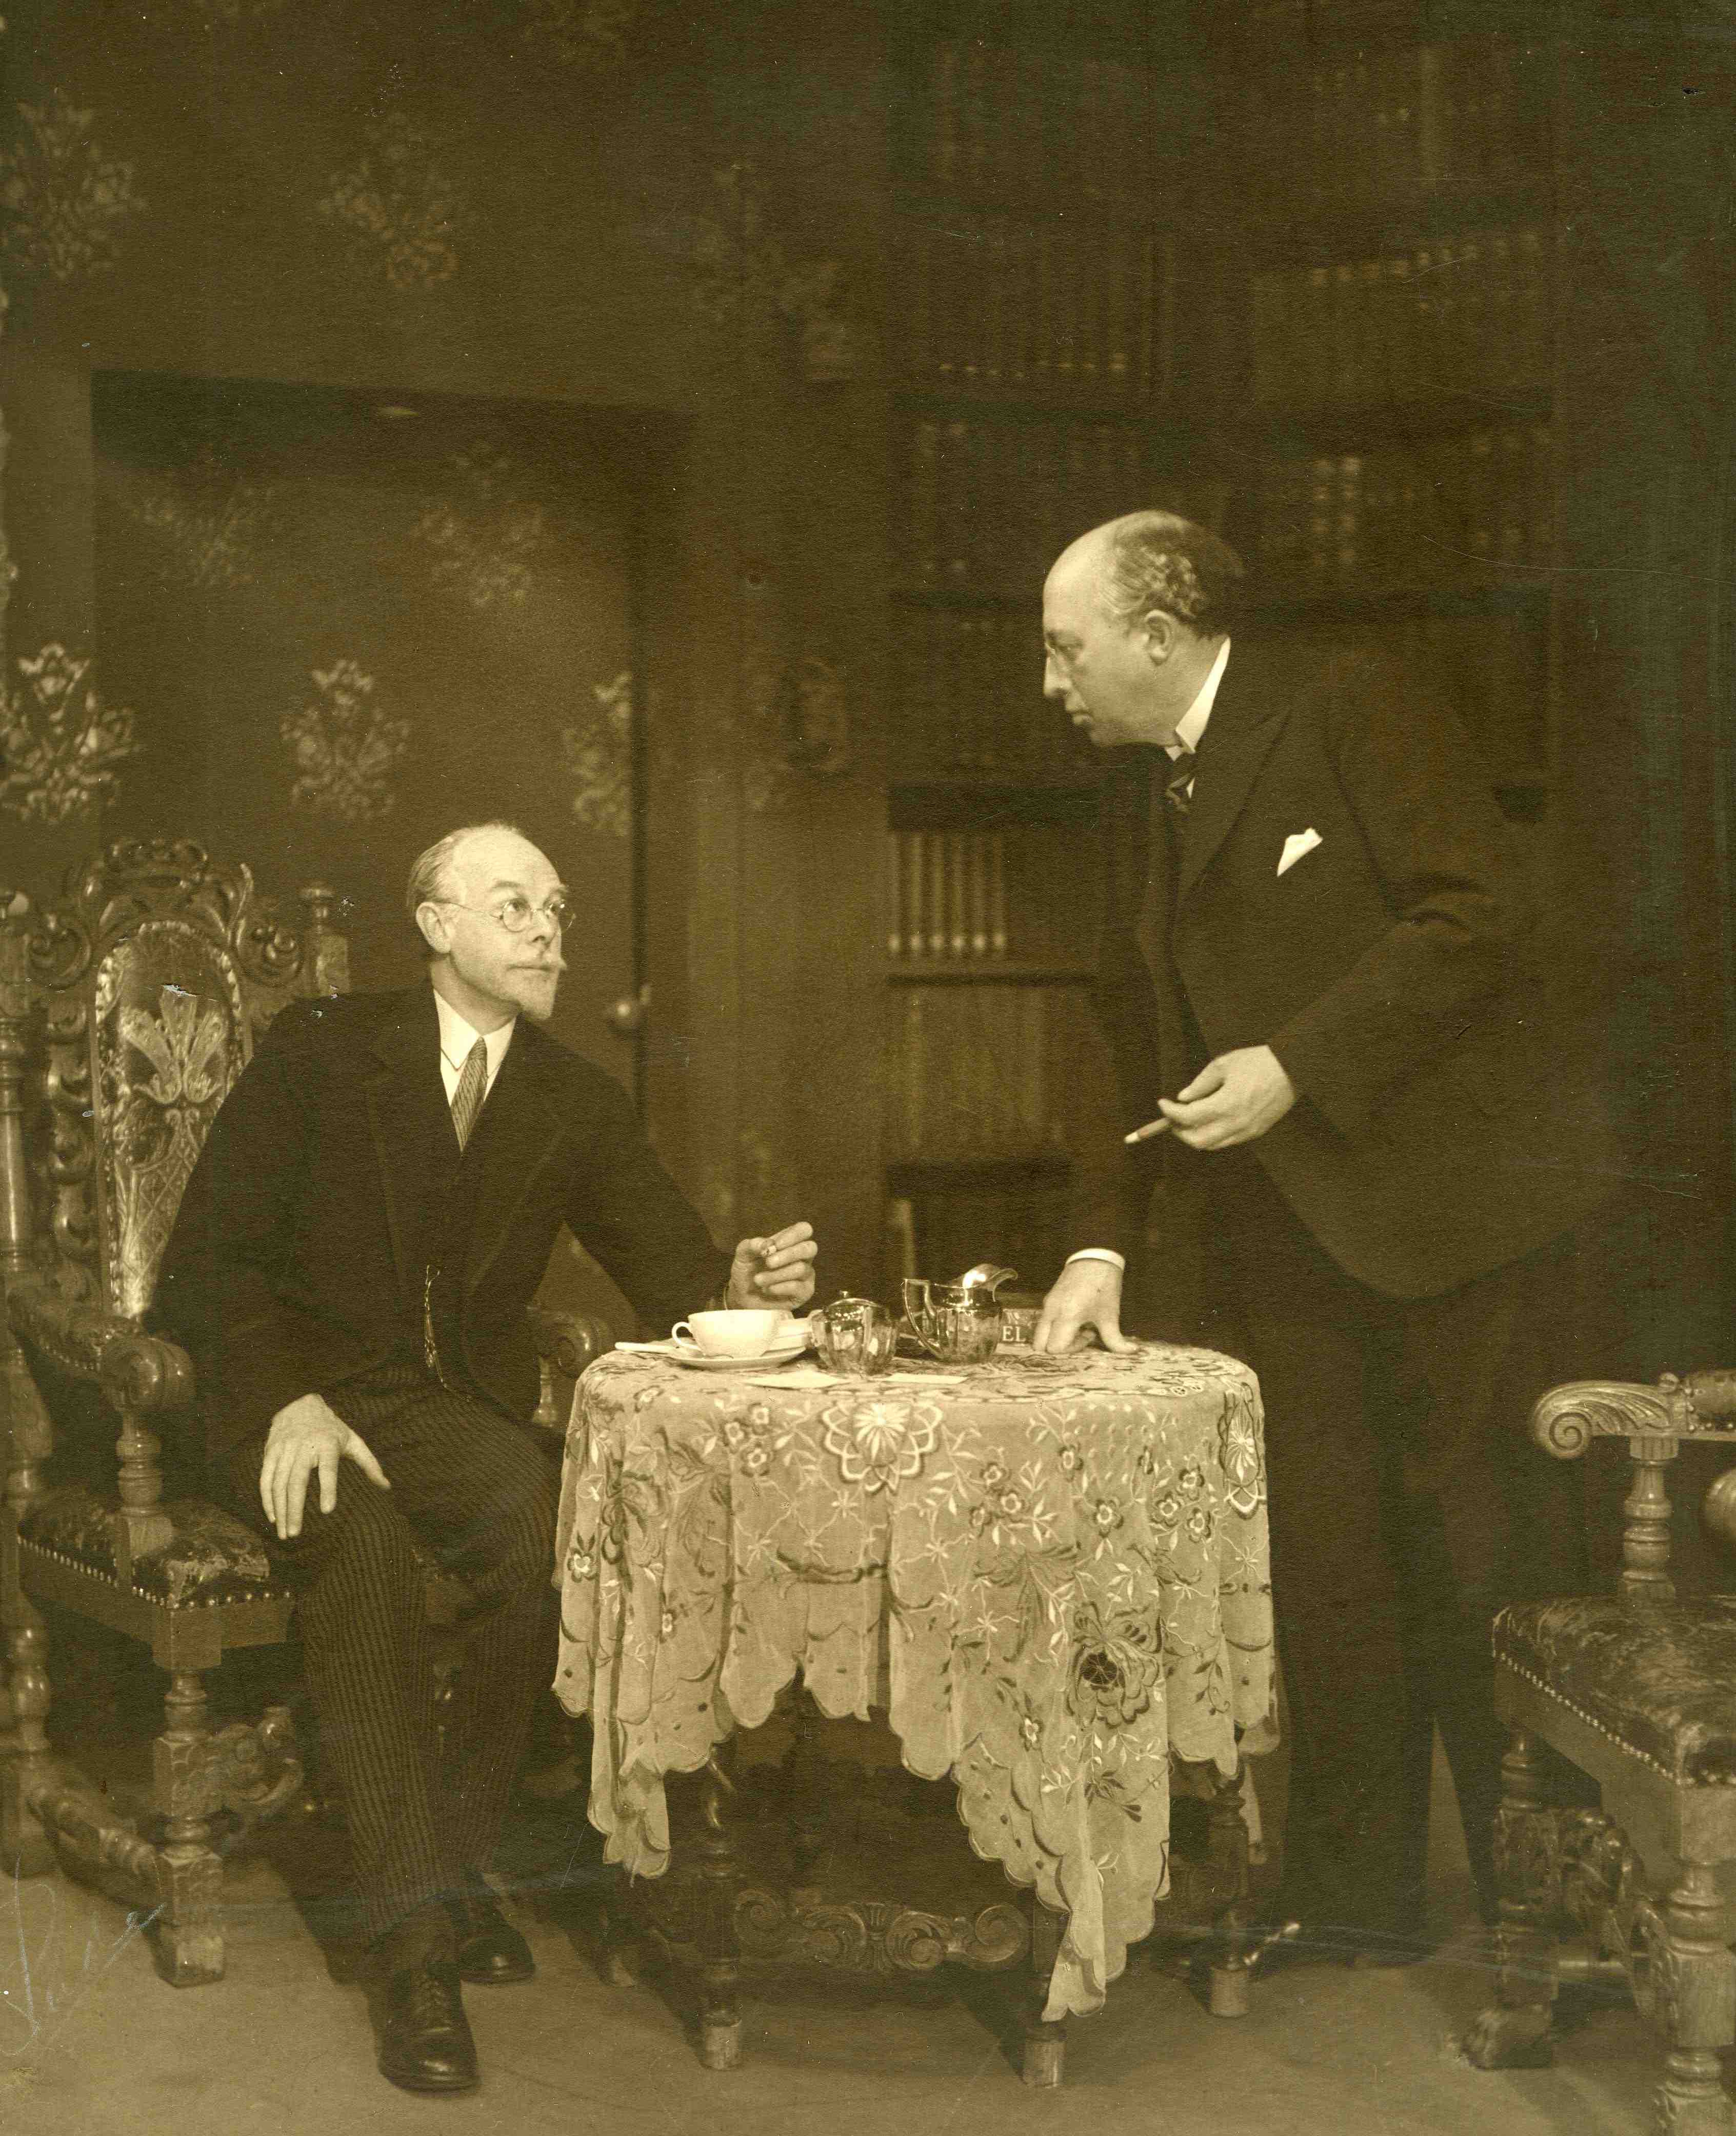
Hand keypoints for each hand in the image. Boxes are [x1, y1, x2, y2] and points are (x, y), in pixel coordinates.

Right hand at [259, 1392, 389, 1540]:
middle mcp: (304, 1446)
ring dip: (280, 1510)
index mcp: (327, 1443)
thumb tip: (386, 1486)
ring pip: (279, 1484)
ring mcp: (284, 1449)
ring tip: (284, 1533)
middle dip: (295, 1509)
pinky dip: (267, 1499)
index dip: (327, 1489)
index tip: (327, 1510)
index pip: (328, 1469)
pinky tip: (273, 1517)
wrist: (298, 1402)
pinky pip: (265, 1479)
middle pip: (297, 1481)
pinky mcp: (270, 1452)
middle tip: (296, 1534)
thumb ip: (369, 1464)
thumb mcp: (353, 1440)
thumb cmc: (330, 1427)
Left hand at [727, 1221, 816, 1309]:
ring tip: (758, 1280)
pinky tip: (766, 1289)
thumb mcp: (743, 1255)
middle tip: (768, 1263)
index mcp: (789, 1242)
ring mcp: (805, 1275)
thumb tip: (767, 1244)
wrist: (744, 1298)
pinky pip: (797, 1287)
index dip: (792, 1235)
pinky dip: (778, 1287)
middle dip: (788, 1254)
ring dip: (775, 1275)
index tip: (774, 1245)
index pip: (804, 1230)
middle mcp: (802, 1257)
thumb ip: (752, 1245)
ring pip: (800, 1269)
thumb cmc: (747, 1272)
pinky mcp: (804, 1292)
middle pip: (810, 1248)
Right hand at [1032, 1259, 1134, 1355]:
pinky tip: (1075, 1319)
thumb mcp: (1110, 1314)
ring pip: (1040, 1334)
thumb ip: (1116, 1339)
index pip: (1054, 1347)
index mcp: (1066, 1315)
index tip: (1089, 1337)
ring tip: (1077, 1328)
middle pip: (1040, 1344)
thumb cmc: (1103, 1285)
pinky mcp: (1048, 1299)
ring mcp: (1047, 1304)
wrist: (1095, 1256)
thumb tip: (1131, 1352)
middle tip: (1078, 1338)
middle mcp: (1051, 1311)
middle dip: (1058, 1348)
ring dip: (1056, 1338)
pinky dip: (1055, 1328)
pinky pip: (1044, 1322)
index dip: (1071, 1350)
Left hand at [1145, 1046, 1296, 1150]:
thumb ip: (1201, 1083)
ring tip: (1188, 1121)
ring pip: (1212, 1145)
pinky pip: (1227, 1142)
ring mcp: (1247, 1131)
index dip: (1171, 1112)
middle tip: (1172, 1118)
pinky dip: (1212, 1136)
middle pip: (1197, 1140)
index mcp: (1226, 1105)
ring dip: (1195, 1136)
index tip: (1163, 1103)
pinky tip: (1209, 1122)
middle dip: (1180, 1131)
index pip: (1188, 1117)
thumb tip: (1184, 1097)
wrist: (1293, 1068)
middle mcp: (1235, 1124)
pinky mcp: (1256, 1132)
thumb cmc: (1258, 1062)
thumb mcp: (1224, 1064)